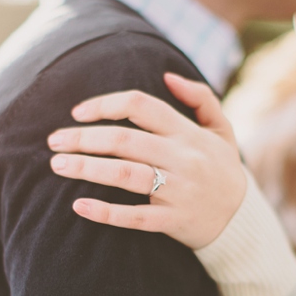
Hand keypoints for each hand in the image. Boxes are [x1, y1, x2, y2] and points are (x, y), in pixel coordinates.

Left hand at [47, 73, 245, 248]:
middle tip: (53, 141)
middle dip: (84, 138)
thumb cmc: (223, 169)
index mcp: (188, 133)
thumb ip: (200, 97)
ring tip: (57, 166)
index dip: (105, 104)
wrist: (242, 220)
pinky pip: (135, 217)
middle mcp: (182, 159)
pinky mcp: (173, 221)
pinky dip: (105, 212)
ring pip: (125, 176)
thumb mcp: (222, 129)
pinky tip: (79, 206)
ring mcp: (178, 191)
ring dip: (87, 169)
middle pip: (125, 141)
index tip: (77, 112)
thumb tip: (166, 75)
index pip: (141, 106)